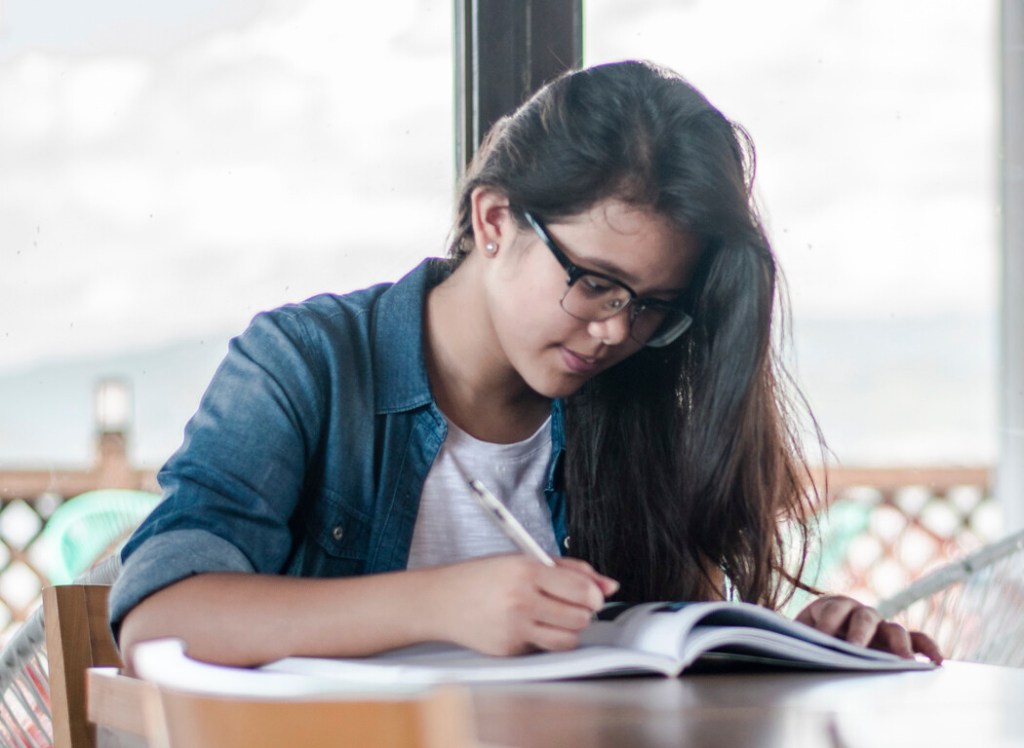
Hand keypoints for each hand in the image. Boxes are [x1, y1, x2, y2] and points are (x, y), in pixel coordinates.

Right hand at [430, 555, 618, 655]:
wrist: (440, 601)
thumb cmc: (481, 577)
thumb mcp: (523, 560)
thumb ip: (569, 570)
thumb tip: (608, 585)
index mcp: (525, 571)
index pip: (581, 589)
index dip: (594, 595)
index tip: (592, 595)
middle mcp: (521, 600)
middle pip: (580, 617)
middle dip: (582, 612)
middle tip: (570, 604)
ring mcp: (514, 628)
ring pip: (568, 639)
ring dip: (569, 629)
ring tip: (553, 616)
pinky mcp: (509, 650)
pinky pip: (544, 649)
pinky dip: (544, 639)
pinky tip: (528, 626)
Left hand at [795, 595, 942, 663]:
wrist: (818, 640)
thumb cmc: (809, 639)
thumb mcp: (801, 635)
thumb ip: (801, 638)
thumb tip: (796, 646)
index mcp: (832, 606)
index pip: (833, 608)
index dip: (828, 620)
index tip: (822, 635)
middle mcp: (860, 613)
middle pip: (865, 616)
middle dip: (860, 632)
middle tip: (856, 649)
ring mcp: (881, 627)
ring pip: (894, 629)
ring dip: (899, 644)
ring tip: (904, 661)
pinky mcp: (896, 641)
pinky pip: (917, 640)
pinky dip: (928, 647)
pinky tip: (936, 662)